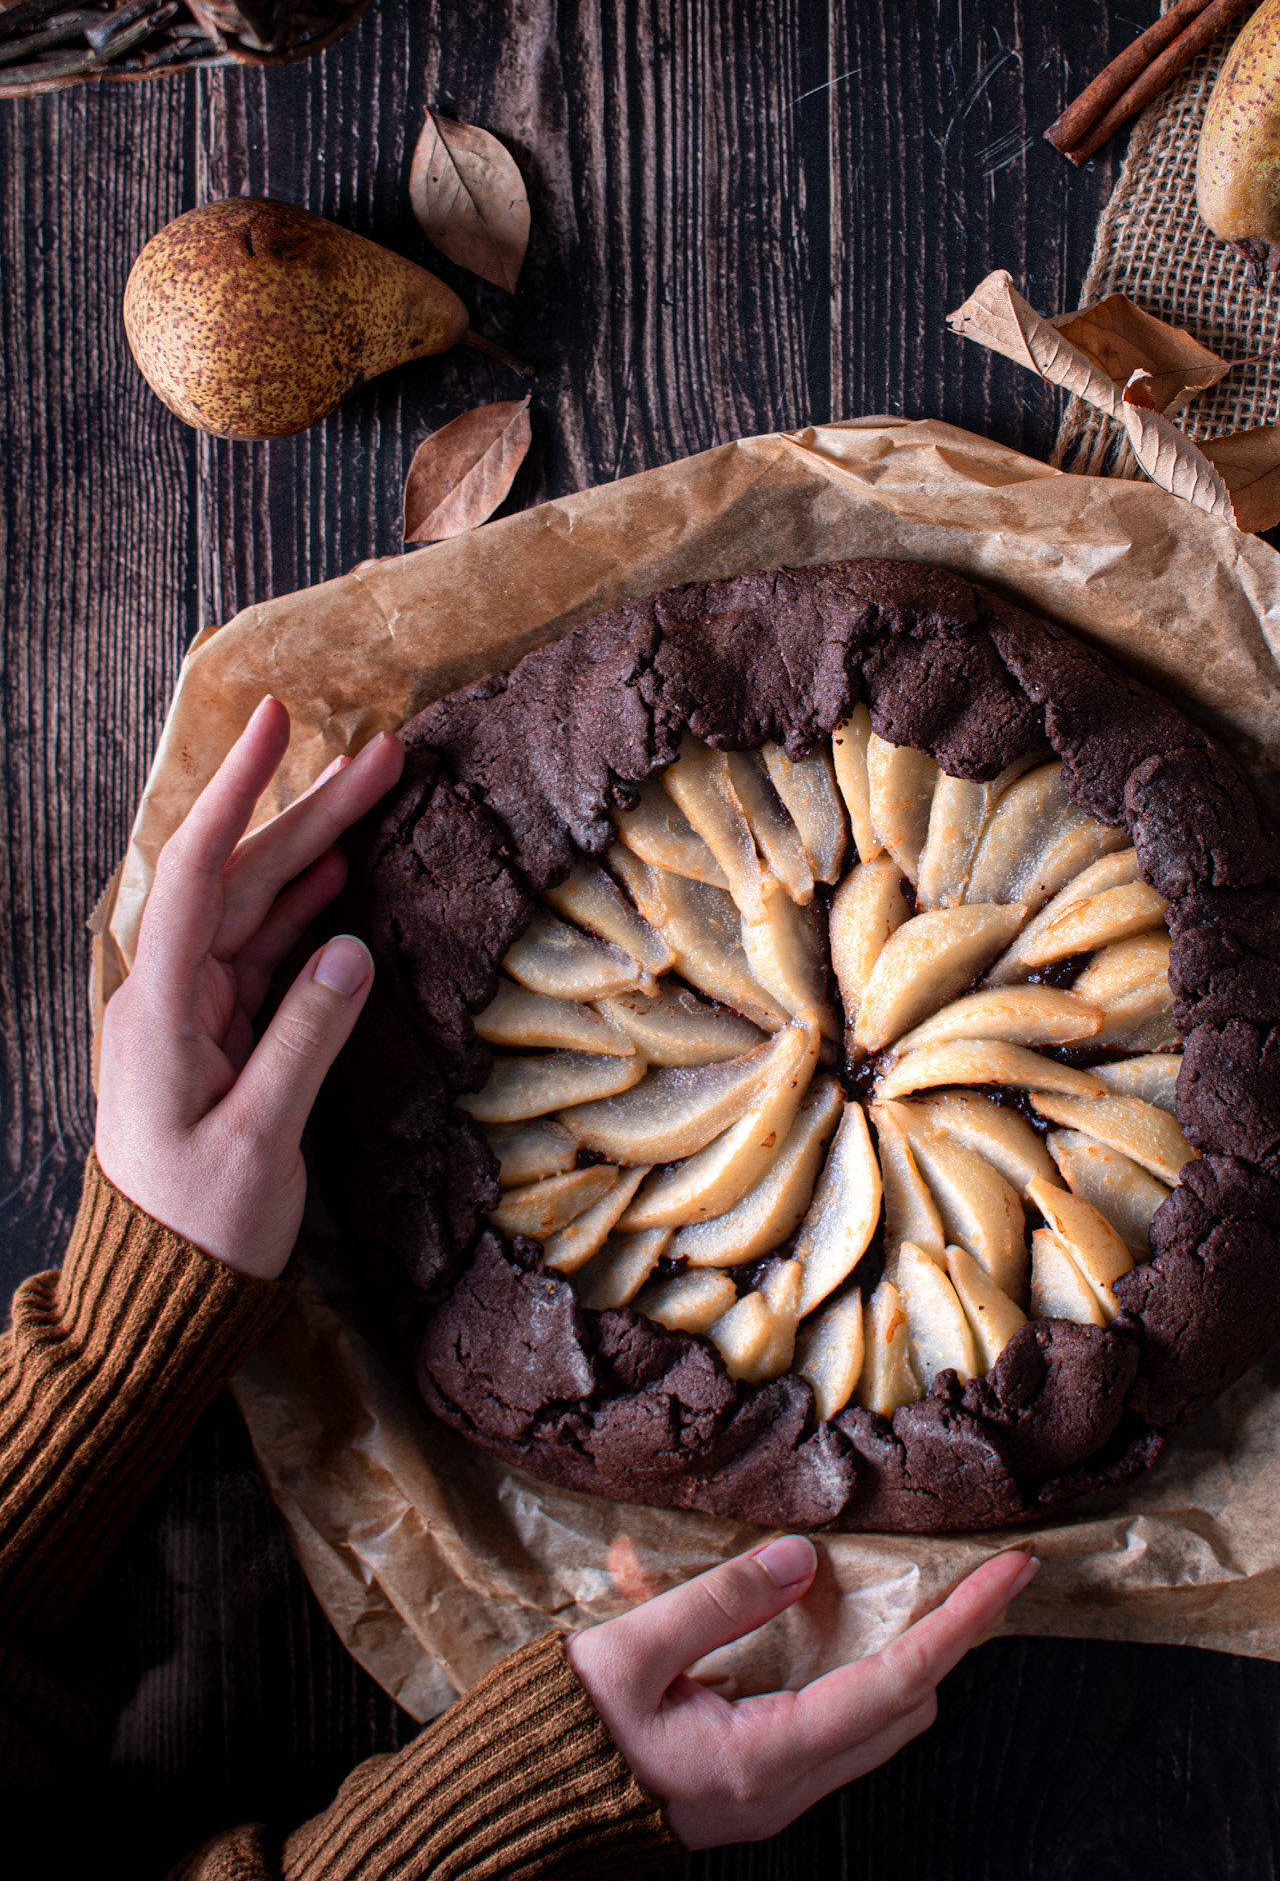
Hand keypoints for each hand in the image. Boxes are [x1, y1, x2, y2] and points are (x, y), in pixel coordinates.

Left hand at [95, 697, 404, 1278]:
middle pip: (240, 879)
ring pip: (257, 909)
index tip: (278, 724)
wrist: (159, 1294)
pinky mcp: (219, 1037)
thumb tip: (352, 949)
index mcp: (160, 1008)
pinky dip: (304, 911)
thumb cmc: (200, 1227)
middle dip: (307, 811)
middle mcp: (170, 994)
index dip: (240, 793)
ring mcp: (194, 1013)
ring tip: (373, 794)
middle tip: (381, 755)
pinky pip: (265, 955)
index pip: (198, 873)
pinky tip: (338, 878)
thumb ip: (304, 1039)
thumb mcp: (258, 1139)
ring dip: (313, 852)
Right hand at [568, 1536, 1036, 1847]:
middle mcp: (784, 1786)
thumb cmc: (561, 1730)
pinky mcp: (755, 1782)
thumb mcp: (630, 1652)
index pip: (896, 1685)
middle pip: (906, 1710)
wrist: (509, 1810)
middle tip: (975, 1568)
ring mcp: (773, 1792)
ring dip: (909, 1654)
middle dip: (952, 1639)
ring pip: (877, 1723)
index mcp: (763, 1758)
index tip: (1011, 1573)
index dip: (962, 1625)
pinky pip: (836, 1724)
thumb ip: (721, 1599)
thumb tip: (806, 1558)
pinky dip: (860, 1669)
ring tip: (923, 1585)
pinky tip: (836, 1619)